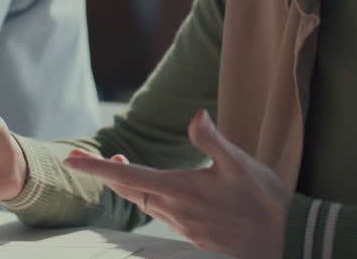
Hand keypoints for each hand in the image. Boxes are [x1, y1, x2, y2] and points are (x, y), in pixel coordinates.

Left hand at [64, 110, 291, 258]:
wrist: (286, 240)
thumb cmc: (265, 201)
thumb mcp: (239, 163)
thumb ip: (211, 139)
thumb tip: (195, 115)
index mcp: (180, 190)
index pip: (127, 177)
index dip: (95, 168)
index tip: (70, 160)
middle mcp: (176, 212)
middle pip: (130, 193)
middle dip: (111, 176)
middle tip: (103, 160)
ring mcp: (185, 228)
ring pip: (145, 206)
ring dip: (132, 188)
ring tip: (127, 170)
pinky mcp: (196, 239)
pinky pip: (163, 218)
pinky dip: (152, 202)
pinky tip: (162, 195)